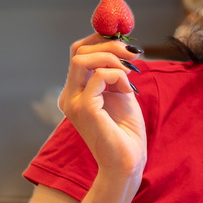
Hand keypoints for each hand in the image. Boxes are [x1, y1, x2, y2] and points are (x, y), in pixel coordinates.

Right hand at [58, 34, 146, 178]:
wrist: (127, 162)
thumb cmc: (126, 132)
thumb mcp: (122, 94)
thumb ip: (116, 73)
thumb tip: (121, 49)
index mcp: (76, 90)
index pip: (78, 52)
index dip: (100, 40)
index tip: (124, 41)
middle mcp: (69, 95)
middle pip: (79, 51)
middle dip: (109, 45)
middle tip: (133, 53)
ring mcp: (73, 101)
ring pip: (83, 59)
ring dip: (112, 58)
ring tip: (130, 72)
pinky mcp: (84, 109)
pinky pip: (98, 77)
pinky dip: (116, 75)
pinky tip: (126, 90)